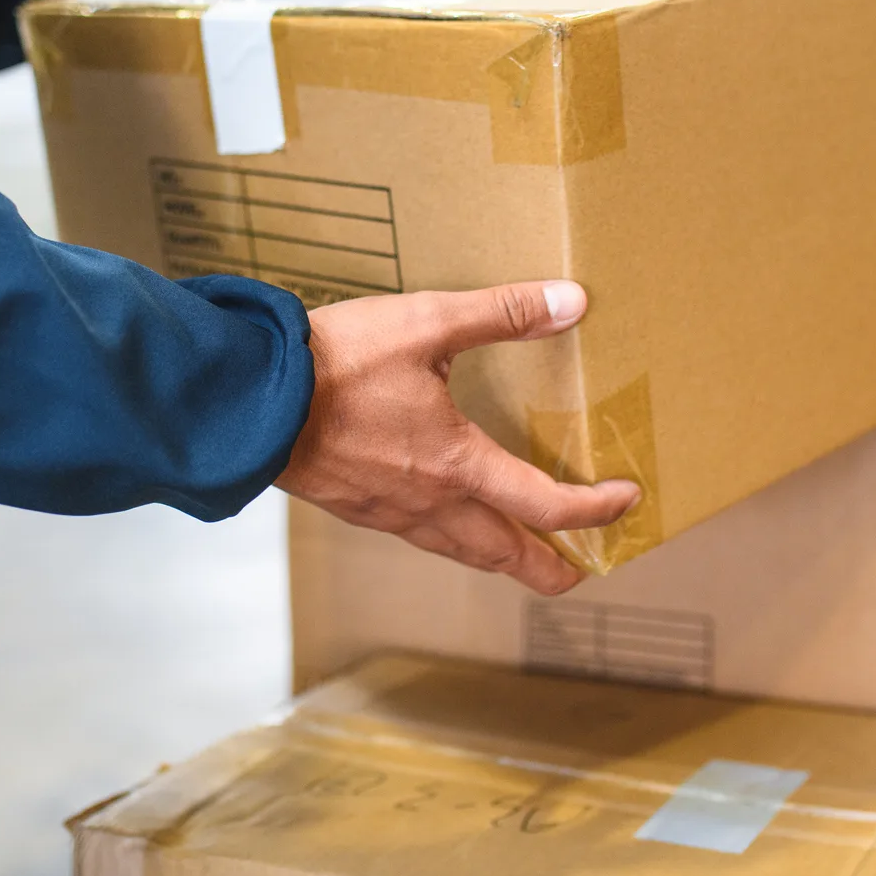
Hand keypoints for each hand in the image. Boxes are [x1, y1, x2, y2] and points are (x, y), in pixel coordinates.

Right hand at [277, 280, 638, 595]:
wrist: (250, 399)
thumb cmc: (335, 364)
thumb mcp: (426, 322)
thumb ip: (502, 313)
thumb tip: (570, 302)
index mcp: (457, 464)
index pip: (546, 507)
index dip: (594, 511)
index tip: (625, 501)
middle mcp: (429, 503)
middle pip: (506, 557)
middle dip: (549, 570)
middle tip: (576, 573)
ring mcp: (389, 512)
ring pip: (460, 553)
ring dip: (500, 558)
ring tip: (519, 553)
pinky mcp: (355, 507)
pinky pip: (419, 538)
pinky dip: (451, 540)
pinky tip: (442, 518)